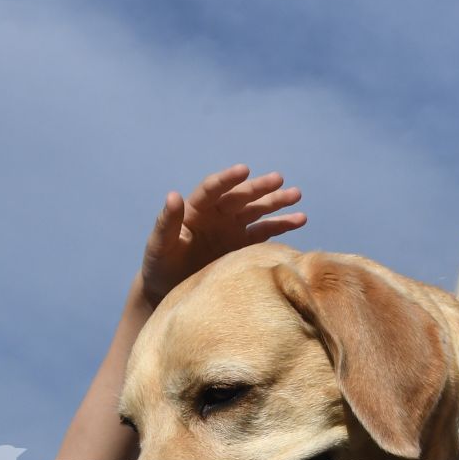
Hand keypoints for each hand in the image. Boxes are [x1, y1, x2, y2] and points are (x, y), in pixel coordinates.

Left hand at [140, 165, 305, 303]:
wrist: (169, 289)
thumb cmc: (159, 265)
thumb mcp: (159, 245)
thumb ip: (166, 222)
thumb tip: (173, 195)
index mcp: (195, 210)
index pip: (212, 189)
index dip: (227, 180)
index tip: (244, 170)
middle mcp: (216, 214)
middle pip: (240, 196)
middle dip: (259, 188)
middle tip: (279, 179)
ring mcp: (231, 229)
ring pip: (256, 211)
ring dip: (276, 202)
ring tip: (296, 195)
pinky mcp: (242, 246)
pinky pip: (265, 232)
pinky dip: (281, 226)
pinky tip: (300, 219)